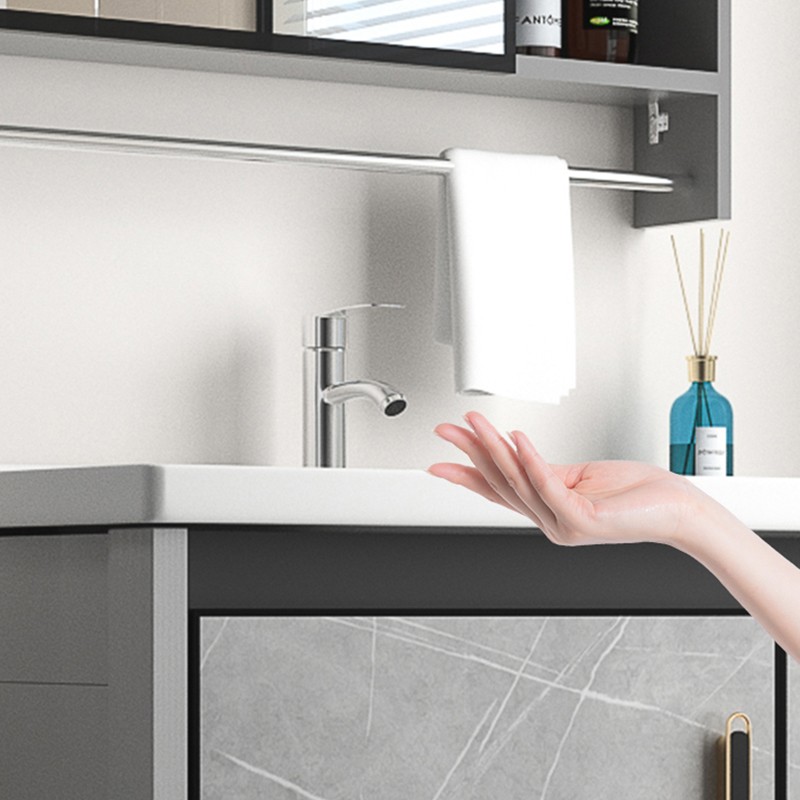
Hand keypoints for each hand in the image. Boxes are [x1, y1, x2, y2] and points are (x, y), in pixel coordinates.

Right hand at [429, 411, 709, 548]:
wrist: (679, 510)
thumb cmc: (638, 494)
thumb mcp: (580, 477)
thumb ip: (547, 471)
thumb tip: (515, 450)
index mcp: (548, 511)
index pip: (498, 490)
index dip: (466, 475)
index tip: (439, 462)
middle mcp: (551, 523)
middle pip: (501, 483)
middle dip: (470, 452)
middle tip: (447, 429)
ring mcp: (565, 525)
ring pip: (519, 482)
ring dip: (493, 448)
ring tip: (476, 423)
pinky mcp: (583, 520)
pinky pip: (549, 485)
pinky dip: (531, 460)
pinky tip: (517, 439)